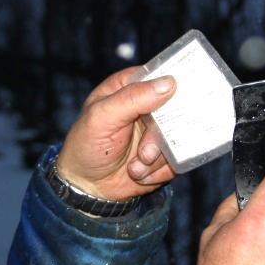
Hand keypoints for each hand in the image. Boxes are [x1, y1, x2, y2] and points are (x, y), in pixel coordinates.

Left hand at [55, 67, 176, 200]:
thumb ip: (132, 98)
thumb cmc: (86, 145)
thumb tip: (168, 83)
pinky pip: (177, 160)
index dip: (171, 89)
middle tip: (144, 154)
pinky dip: (159, 172)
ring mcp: (159, 131)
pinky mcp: (166, 154)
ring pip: (178, 138)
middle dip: (159, 138)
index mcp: (131, 87)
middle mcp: (149, 106)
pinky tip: (140, 174)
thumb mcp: (102, 117)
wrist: (88, 187)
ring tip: (134, 167)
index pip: (161, 77)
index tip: (169, 109)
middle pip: (175, 111)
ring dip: (156, 159)